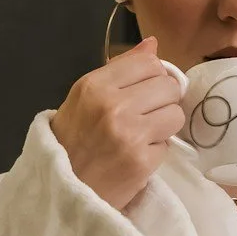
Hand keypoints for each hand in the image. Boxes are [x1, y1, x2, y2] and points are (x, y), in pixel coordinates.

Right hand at [49, 38, 186, 211]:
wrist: (61, 191)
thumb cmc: (71, 142)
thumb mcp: (84, 99)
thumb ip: (119, 69)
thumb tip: (152, 44)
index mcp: (94, 85)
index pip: (149, 62)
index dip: (153, 76)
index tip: (144, 92)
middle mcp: (112, 105)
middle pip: (168, 86)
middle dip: (163, 101)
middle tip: (145, 116)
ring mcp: (128, 134)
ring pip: (175, 114)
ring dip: (164, 126)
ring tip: (142, 135)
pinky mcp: (141, 161)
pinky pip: (168, 144)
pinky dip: (156, 150)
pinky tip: (137, 155)